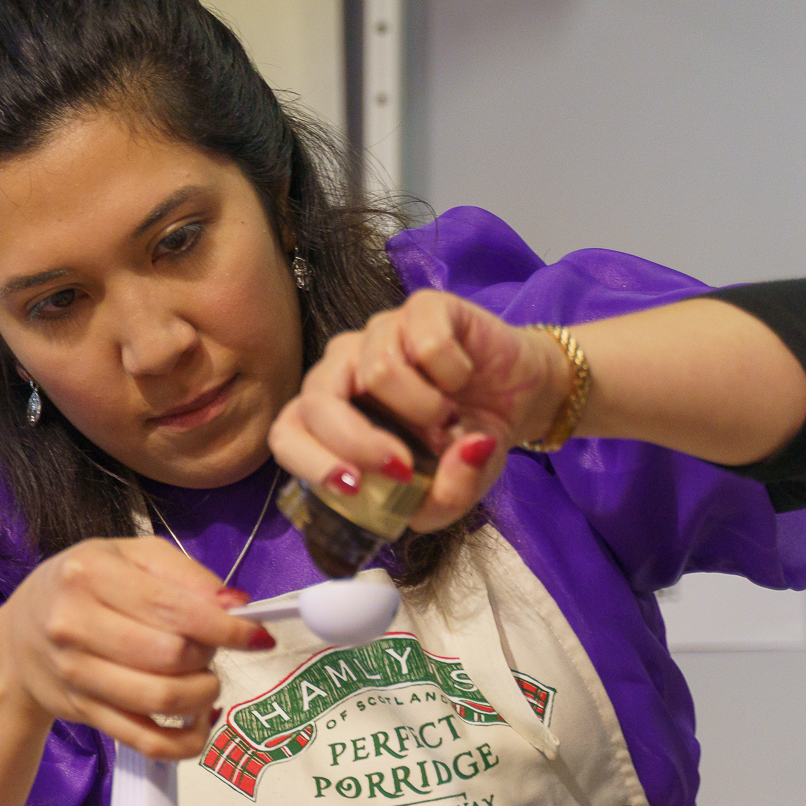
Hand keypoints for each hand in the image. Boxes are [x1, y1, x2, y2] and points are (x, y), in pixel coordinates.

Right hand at [0, 537, 273, 759]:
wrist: (17, 639)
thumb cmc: (81, 588)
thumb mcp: (127, 556)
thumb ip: (185, 575)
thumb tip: (237, 606)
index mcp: (89, 574)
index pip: (174, 608)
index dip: (226, 627)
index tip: (256, 635)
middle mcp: (75, 624)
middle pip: (172, 655)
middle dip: (209, 656)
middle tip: (211, 649)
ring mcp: (76, 674)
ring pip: (163, 700)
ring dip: (203, 694)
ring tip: (204, 681)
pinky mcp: (83, 713)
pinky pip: (147, 741)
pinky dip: (186, 740)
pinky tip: (198, 721)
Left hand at [268, 290, 569, 529]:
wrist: (519, 396)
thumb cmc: (465, 444)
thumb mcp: (453, 492)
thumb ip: (441, 498)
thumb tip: (453, 457)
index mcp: (331, 414)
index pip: (286, 432)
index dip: (310, 461)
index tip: (354, 487)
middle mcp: (343, 367)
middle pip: (319, 399)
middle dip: (359, 443)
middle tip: (405, 469)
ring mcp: (379, 332)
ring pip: (378, 372)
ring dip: (424, 410)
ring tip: (446, 417)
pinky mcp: (422, 307)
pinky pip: (427, 344)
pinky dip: (454, 374)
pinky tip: (462, 378)